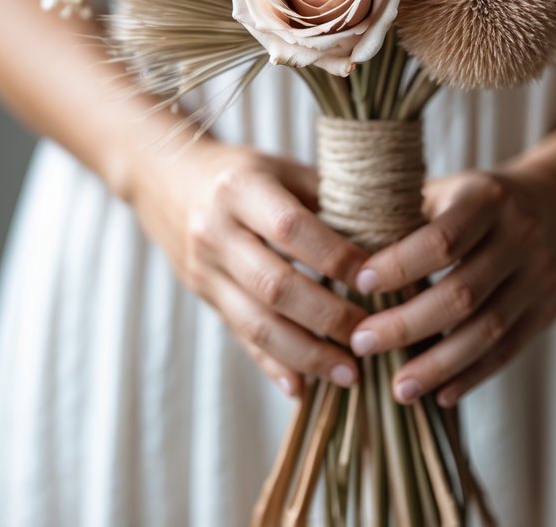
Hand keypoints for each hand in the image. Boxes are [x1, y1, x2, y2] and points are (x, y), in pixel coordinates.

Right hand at [131, 130, 368, 396]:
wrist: (167, 177)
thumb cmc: (244, 170)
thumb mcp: (281, 167)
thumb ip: (327, 197)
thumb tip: (387, 234)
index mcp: (241, 188)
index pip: (291, 229)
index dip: (335, 257)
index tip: (375, 279)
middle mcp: (216, 230)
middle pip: (274, 286)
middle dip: (328, 317)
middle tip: (370, 336)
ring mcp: (205, 268)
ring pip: (256, 323)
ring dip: (306, 355)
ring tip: (350, 374)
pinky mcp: (203, 295)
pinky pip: (240, 337)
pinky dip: (272, 365)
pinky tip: (303, 387)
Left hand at [348, 137, 555, 406]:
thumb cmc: (481, 198)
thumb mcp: (449, 189)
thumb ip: (404, 213)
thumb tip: (338, 247)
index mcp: (488, 198)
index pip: (442, 240)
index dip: (399, 265)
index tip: (358, 284)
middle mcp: (520, 237)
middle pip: (462, 293)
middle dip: (407, 325)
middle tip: (361, 344)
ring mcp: (539, 277)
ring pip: (486, 331)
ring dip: (438, 365)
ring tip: (396, 389)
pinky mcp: (548, 312)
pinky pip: (507, 351)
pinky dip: (471, 375)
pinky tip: (439, 393)